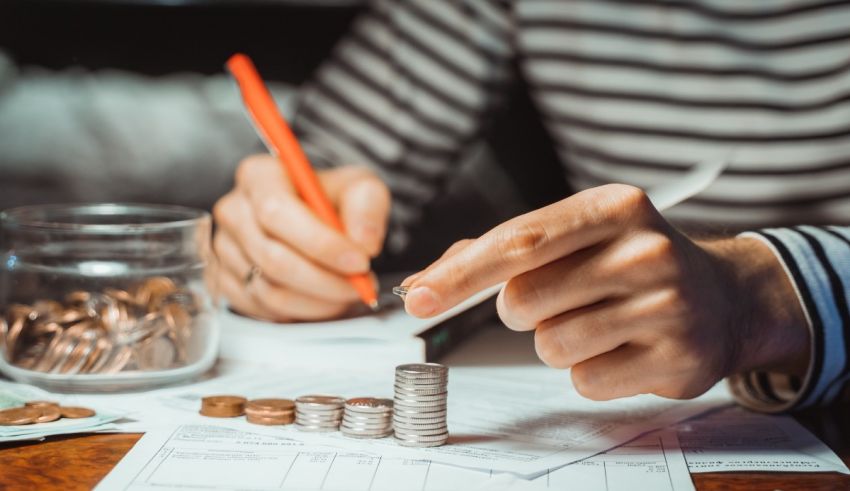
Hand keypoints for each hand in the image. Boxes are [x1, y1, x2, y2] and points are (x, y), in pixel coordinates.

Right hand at [211, 155, 389, 320]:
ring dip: (318, 301)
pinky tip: (324, 299)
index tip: (359, 261)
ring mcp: (225, 248)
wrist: (315, 215)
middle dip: (325, 280)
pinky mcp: (227, 280)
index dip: (320, 243)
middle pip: (273, 258)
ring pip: (270, 291)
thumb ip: (367, 206)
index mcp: (258, 177)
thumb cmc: (331, 198)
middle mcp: (234, 211)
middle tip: (360, 286)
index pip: (277, 213)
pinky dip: (301, 311)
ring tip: (347, 293)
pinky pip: (264, 309)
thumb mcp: (359, 187)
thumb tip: (363, 242)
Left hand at [401, 184, 808, 399]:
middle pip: (523, 299)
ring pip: (550, 345)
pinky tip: (622, 348)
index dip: (459, 274)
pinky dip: (589, 370)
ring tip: (598, 320)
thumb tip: (424, 283)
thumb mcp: (577, 234)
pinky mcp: (677, 360)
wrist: (723, 297)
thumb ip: (499, 251)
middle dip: (521, 310)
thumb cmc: (629, 261)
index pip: (518, 241)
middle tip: (558, 298)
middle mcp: (645, 251)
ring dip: (556, 341)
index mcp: (614, 207)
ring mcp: (667, 307)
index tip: (416, 298)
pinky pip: (585, 380)